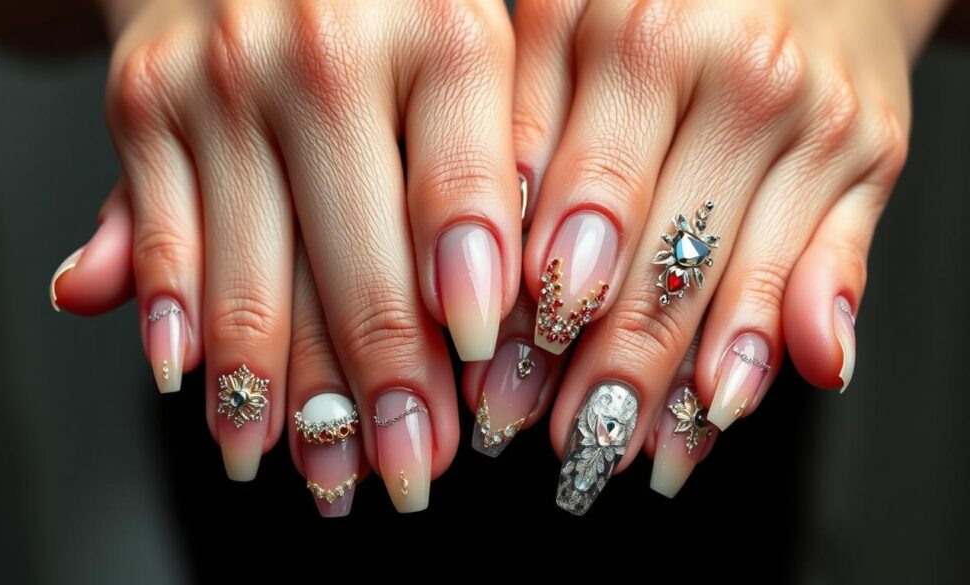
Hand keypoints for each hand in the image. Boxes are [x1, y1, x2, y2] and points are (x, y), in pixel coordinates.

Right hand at [51, 0, 521, 512]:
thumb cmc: (382, 10)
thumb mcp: (460, 55)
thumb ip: (480, 171)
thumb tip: (483, 317)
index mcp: (441, 29)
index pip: (464, 195)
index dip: (473, 304)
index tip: (480, 385)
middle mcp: (328, 49)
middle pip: (361, 262)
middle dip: (388, 388)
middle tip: (407, 471)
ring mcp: (223, 79)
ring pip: (259, 278)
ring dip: (288, 397)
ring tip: (318, 472)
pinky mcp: (142, 104)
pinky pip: (165, 240)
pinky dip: (177, 326)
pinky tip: (197, 386)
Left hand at [511, 0, 936, 511]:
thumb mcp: (566, 30)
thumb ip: (527, 132)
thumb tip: (506, 266)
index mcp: (644, 36)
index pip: (583, 204)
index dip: (539, 306)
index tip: (500, 384)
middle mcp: (741, 78)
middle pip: (661, 263)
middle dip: (604, 371)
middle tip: (560, 445)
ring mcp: (816, 124)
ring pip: (739, 287)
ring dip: (677, 389)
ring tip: (624, 452)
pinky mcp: (872, 158)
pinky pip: (828, 272)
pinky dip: (772, 351)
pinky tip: (722, 409)